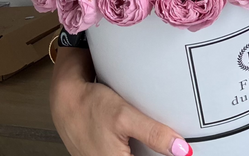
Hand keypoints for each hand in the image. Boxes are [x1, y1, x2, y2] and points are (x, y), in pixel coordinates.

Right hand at [50, 78, 192, 155]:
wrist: (67, 98)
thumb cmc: (90, 105)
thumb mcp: (126, 116)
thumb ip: (154, 133)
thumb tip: (181, 149)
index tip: (179, 151)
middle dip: (155, 152)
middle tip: (171, 143)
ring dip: (145, 150)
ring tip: (158, 141)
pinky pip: (125, 154)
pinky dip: (136, 148)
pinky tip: (139, 139)